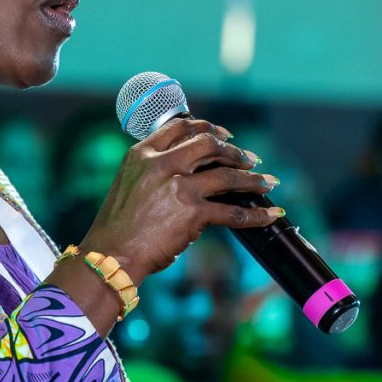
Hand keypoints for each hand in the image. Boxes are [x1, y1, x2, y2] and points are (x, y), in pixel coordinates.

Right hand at [78, 118, 281, 280]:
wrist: (111, 254)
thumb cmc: (118, 226)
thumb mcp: (129, 184)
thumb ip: (154, 171)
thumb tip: (189, 172)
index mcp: (142, 154)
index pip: (180, 128)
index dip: (207, 128)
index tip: (224, 135)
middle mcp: (161, 164)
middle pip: (208, 145)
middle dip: (234, 151)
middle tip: (250, 159)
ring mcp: (178, 187)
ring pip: (227, 175)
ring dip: (252, 179)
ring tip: (268, 183)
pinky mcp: (192, 213)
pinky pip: (232, 212)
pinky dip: (256, 214)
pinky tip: (270, 214)